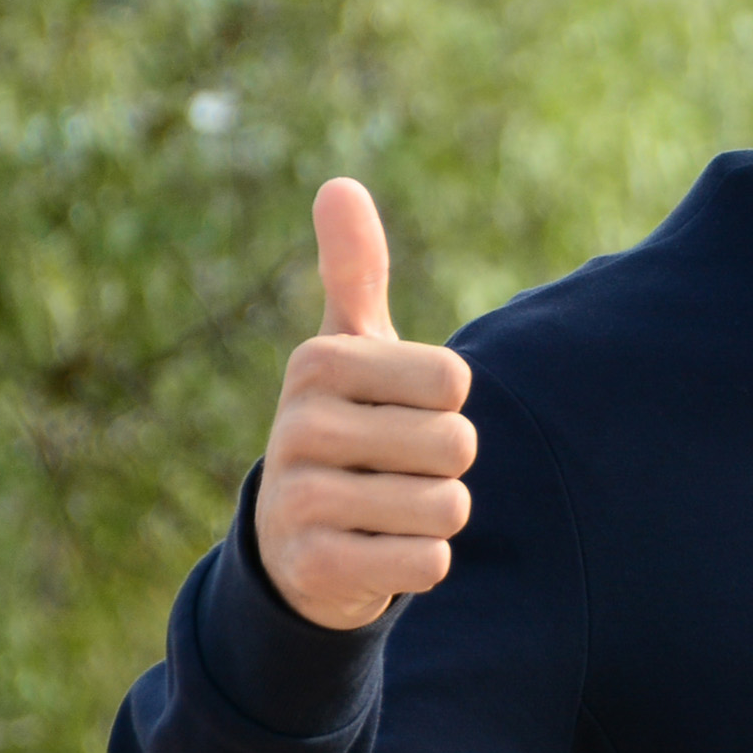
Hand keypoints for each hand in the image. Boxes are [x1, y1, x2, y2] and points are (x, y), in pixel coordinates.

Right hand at [253, 180, 475, 630]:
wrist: (295, 540)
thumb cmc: (347, 426)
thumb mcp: (349, 350)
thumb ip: (355, 273)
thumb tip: (340, 184)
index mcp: (319, 364)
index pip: (455, 380)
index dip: (447, 404)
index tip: (399, 411)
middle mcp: (300, 427)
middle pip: (457, 445)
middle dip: (446, 465)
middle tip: (395, 468)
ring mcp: (300, 501)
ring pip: (448, 508)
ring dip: (435, 516)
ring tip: (386, 509)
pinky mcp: (315, 568)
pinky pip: (428, 563)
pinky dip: (420, 564)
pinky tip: (376, 552)